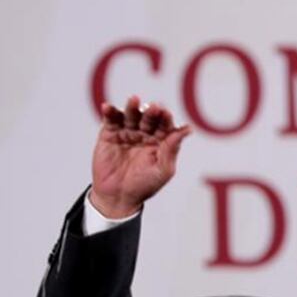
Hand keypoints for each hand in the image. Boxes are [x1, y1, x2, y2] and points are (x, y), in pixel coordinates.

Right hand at [90, 96, 191, 217]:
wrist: (118, 196)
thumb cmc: (145, 185)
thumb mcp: (163, 170)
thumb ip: (172, 149)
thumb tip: (187, 129)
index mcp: (161, 142)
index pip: (165, 126)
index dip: (166, 119)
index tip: (166, 113)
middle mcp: (145, 134)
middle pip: (149, 118)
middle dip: (152, 113)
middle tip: (154, 108)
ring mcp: (127, 133)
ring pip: (131, 116)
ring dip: (132, 107)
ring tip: (134, 100)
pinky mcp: (110, 134)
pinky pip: (111, 120)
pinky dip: (110, 112)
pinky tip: (108, 107)